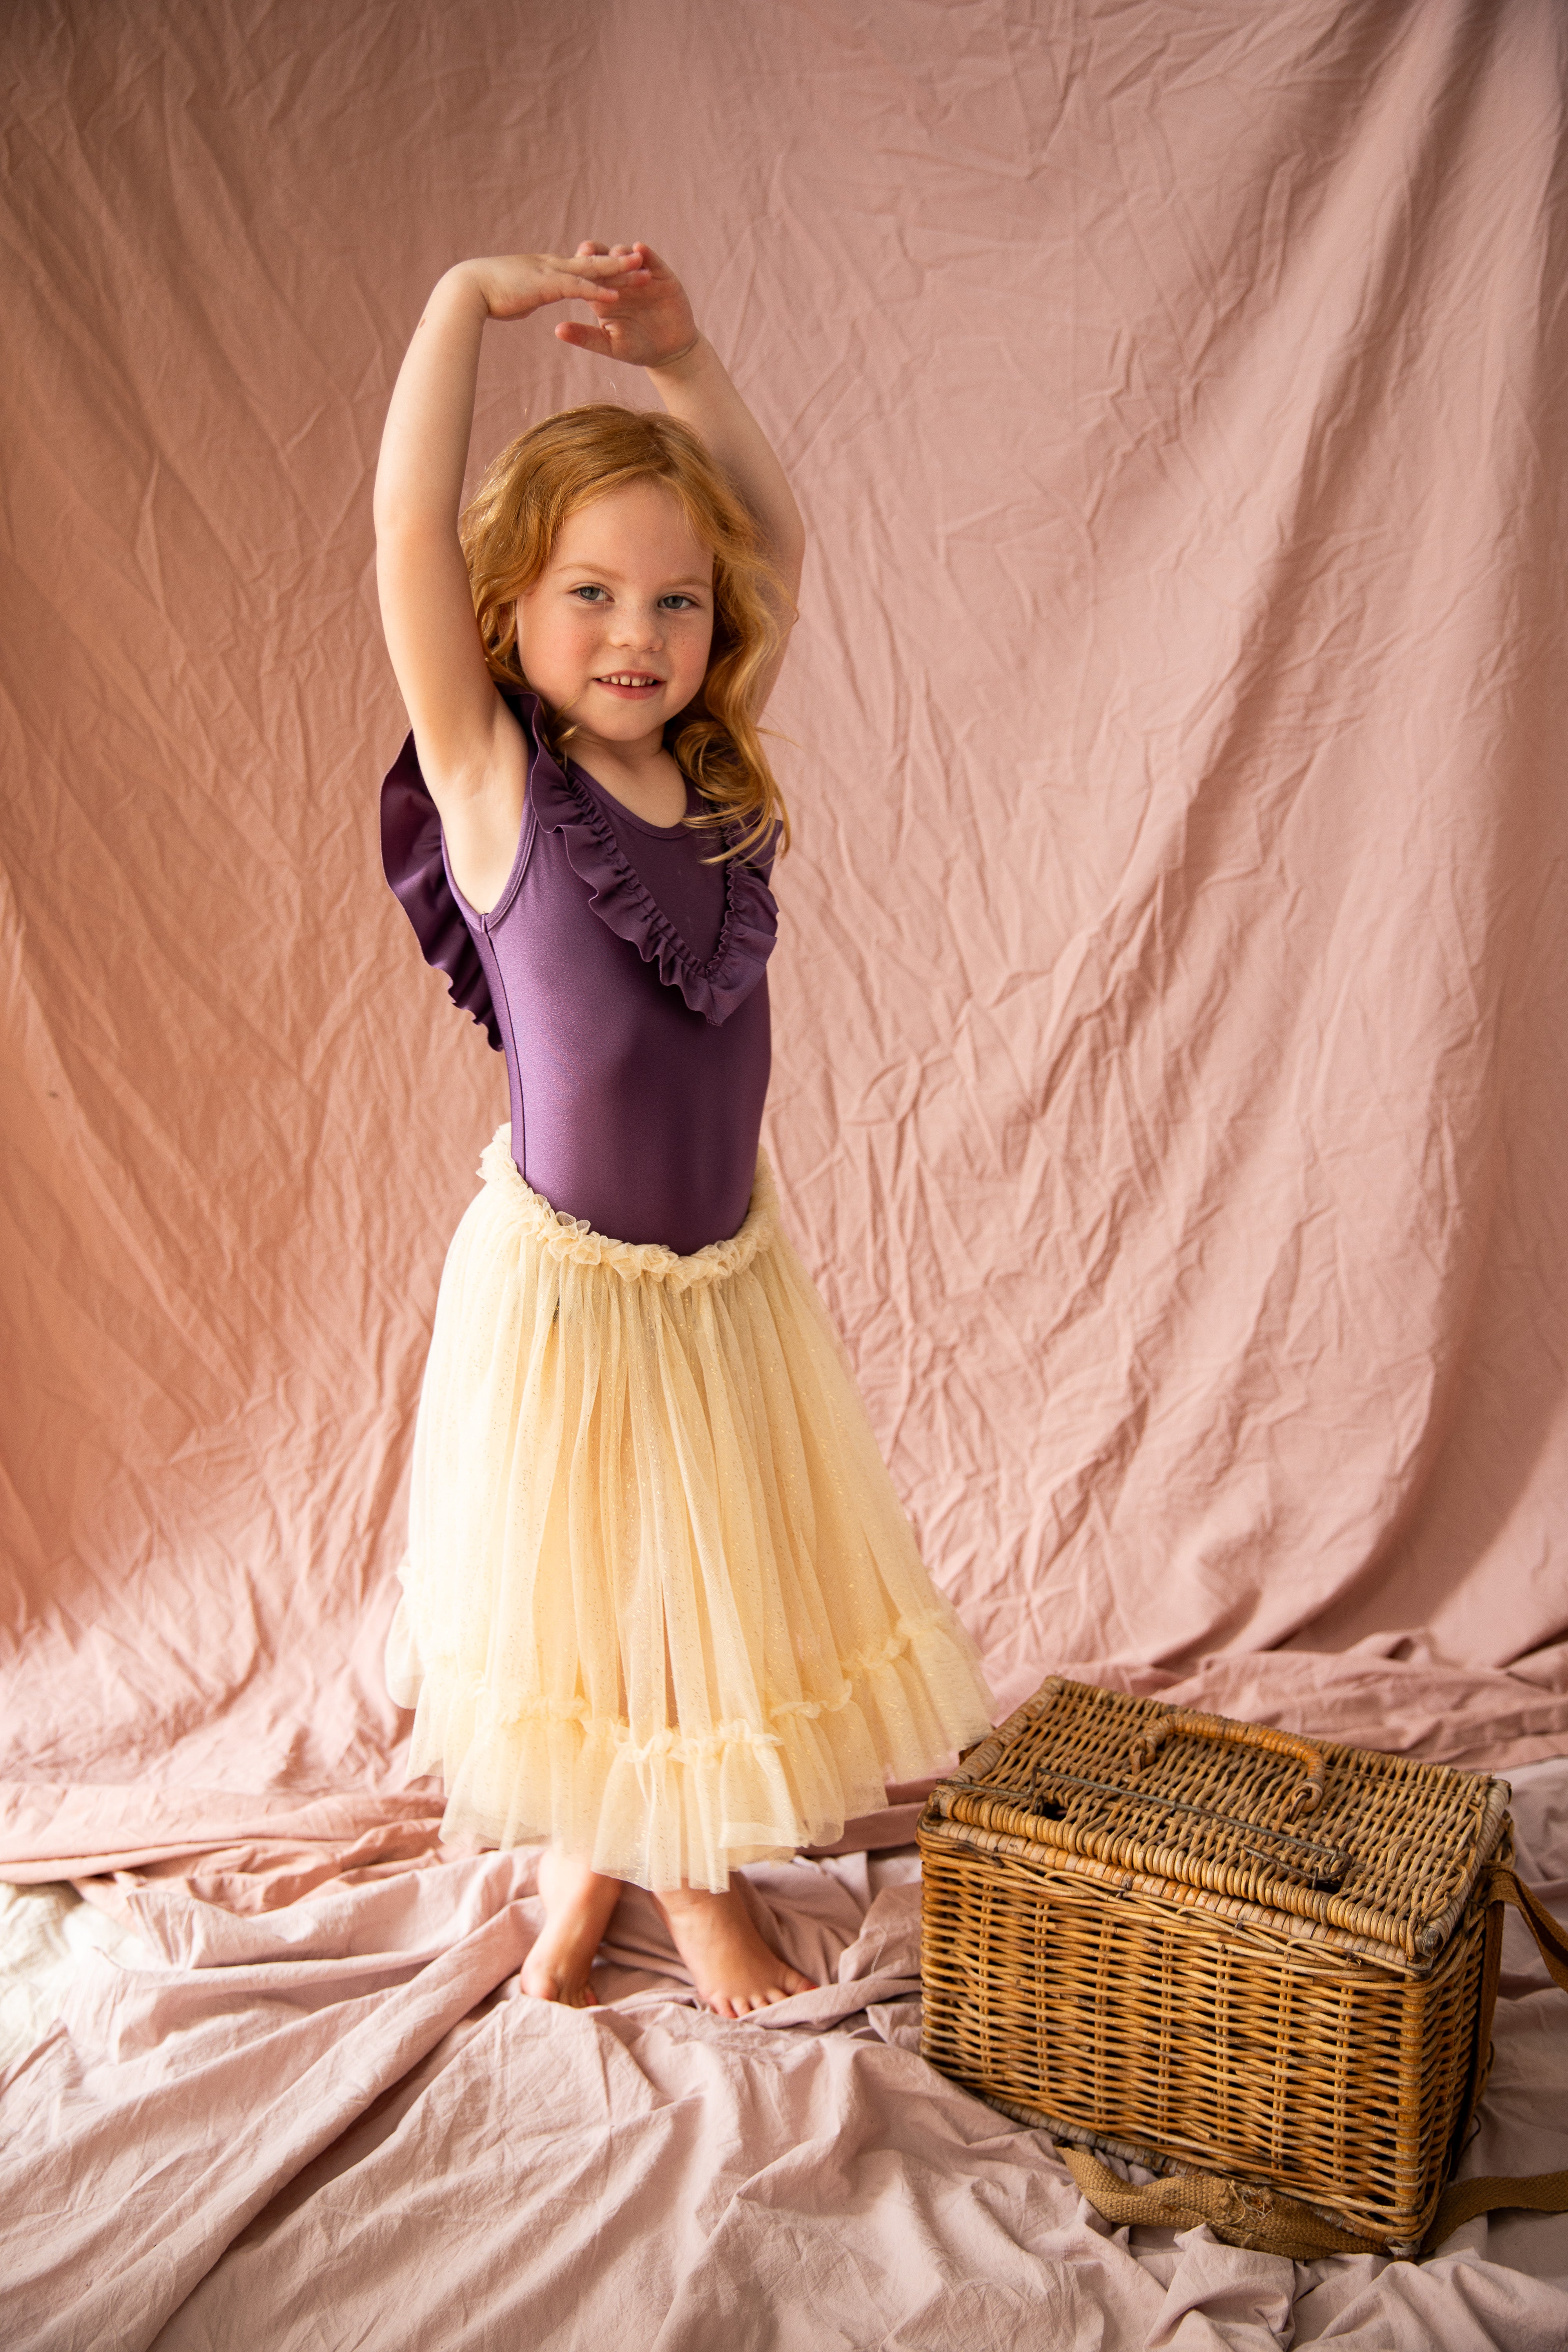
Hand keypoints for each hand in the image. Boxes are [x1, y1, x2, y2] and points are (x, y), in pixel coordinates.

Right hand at [456, 249, 650, 323]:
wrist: (466, 289)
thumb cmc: (484, 296)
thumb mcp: (515, 297)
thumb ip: (527, 298)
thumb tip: (529, 304)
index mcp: (545, 268)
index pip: (580, 266)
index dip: (603, 266)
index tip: (622, 267)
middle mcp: (552, 264)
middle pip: (593, 262)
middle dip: (620, 262)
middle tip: (644, 258)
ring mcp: (550, 272)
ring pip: (592, 270)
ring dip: (619, 272)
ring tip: (643, 270)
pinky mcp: (546, 285)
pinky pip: (578, 288)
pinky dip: (598, 291)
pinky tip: (617, 295)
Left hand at [553, 242, 701, 370]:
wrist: (670, 351)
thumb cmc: (637, 349)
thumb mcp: (610, 345)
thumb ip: (586, 337)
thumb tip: (557, 330)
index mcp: (603, 295)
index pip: (587, 276)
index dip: (579, 269)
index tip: (570, 266)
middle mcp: (620, 281)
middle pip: (603, 258)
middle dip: (595, 252)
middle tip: (587, 251)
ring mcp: (641, 275)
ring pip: (626, 256)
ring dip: (620, 253)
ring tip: (617, 255)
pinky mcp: (661, 275)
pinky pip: (653, 260)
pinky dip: (646, 254)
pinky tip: (639, 249)